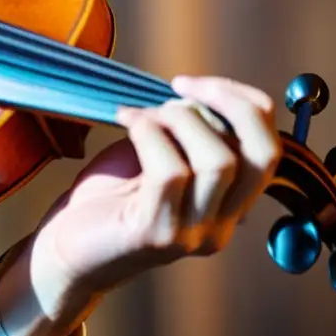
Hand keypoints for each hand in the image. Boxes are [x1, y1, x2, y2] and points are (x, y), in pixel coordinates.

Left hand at [0, 75, 281, 335]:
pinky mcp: (156, 235)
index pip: (271, 148)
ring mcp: (192, 233)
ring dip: (179, 120)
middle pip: (262, 154)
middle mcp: (221, 224)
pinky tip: (125, 122)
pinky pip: (170, 173)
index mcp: (229, 205)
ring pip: (219, 161)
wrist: (64, 251)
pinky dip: (149, 133)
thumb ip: (187, 136)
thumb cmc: (106, 199)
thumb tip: (196, 96)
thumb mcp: (156, 158)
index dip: (244, 103)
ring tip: (143, 114)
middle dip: (227, 104)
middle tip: (177, 86)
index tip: (196, 84)